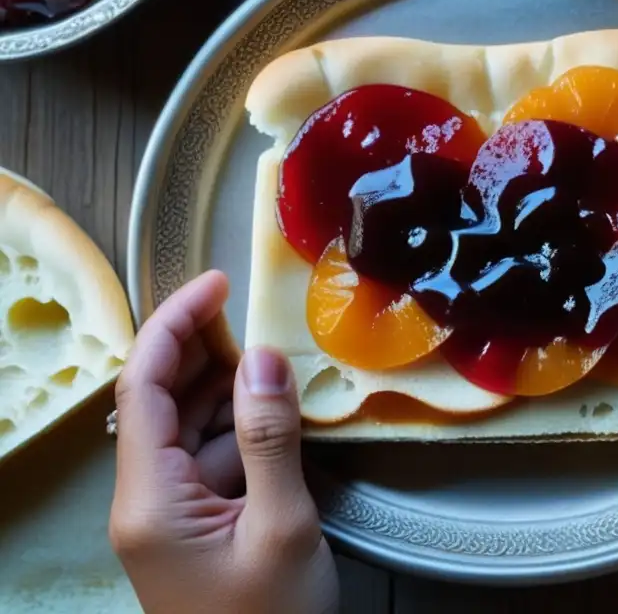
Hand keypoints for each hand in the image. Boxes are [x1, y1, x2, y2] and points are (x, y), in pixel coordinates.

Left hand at [109, 271, 339, 613]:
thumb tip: (264, 358)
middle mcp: (146, 498)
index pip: (142, 388)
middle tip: (248, 307)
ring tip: (270, 350)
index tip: (216, 284)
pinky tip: (274, 406)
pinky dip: (240, 423)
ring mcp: (170, 512)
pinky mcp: (197, 522)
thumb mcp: (282, 526)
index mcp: (149, 499)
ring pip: (186, 424)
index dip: (174, 325)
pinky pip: (209, 455)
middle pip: (157, 398)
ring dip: (224, 383)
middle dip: (197, 346)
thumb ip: (270, 439)